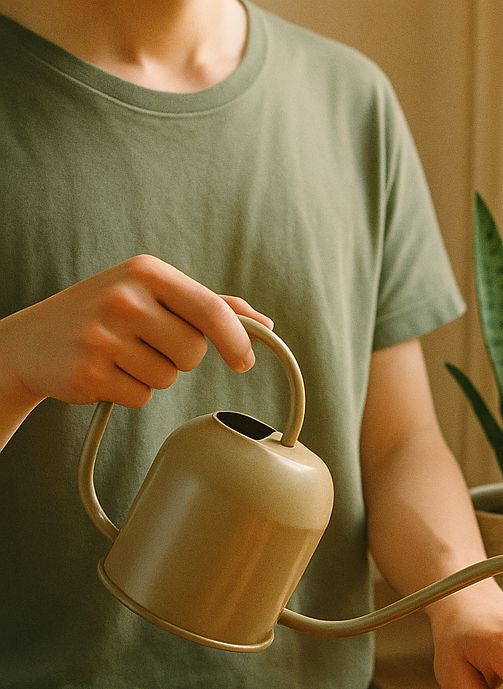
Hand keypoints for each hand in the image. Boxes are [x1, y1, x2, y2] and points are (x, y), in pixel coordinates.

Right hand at [0, 254, 269, 410]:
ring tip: (121, 356)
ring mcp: (103, 335)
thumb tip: (264, 323)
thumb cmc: (107, 316)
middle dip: (181, 358)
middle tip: (148, 344)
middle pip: (193, 352)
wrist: (33, 342)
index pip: (210, 309)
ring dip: (153, 376)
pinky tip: (105, 372)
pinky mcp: (89, 372)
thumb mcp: (153, 294)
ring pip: (168, 378)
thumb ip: (209, 305)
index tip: (245, 361)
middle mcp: (123, 298)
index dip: (236, 340)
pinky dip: (130, 392)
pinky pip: (141, 397)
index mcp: (146, 272)